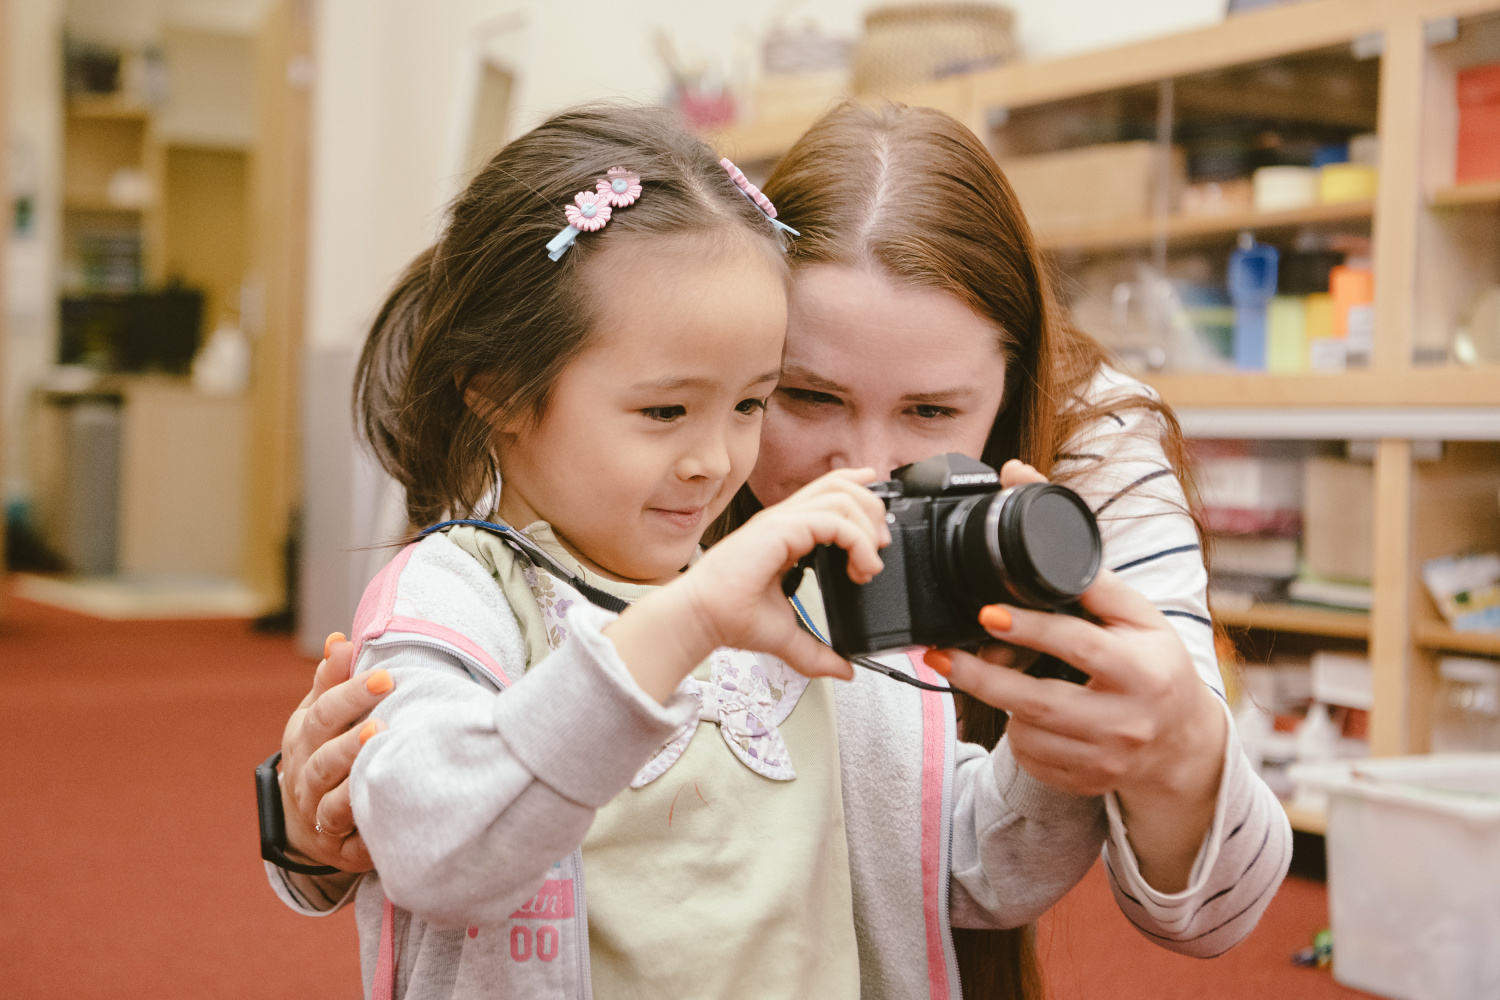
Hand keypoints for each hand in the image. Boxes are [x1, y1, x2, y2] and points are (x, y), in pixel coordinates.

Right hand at [278, 633, 393, 870]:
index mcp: (304, 738)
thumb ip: (332, 680)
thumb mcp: (320, 715)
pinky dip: (366, 829)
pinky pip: (352, 841)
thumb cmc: (322, 751)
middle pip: (324, 756)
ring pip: (332, 800)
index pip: (322, 714)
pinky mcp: (341, 847)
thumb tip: (341, 641)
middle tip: (382, 722)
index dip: (350, 694)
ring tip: (381, 756)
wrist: (304, 821)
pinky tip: (388, 811)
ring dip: (355, 781)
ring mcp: (318, 814)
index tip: (385, 677)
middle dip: (351, 739)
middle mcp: (306, 776)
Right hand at [606, 469, 887, 699]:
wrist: (703, 618)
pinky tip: (861, 568)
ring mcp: (781, 521)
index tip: (877, 516)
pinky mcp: (780, 530)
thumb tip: (844, 669)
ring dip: (867, 527)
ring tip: (871, 562)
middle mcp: (783, 520)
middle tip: (880, 547)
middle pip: (839, 486)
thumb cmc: (730, 617)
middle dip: (871, 512)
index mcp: (784, 533)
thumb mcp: (787, 634)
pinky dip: (857, 542)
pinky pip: (833, 521)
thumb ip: (817, 651)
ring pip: (840, 497)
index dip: (857, 492)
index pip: (826, 493)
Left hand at [926, 559, 1226, 892]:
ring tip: (1001, 681)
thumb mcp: (1145, 621)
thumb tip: (1052, 561)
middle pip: (1039, 703)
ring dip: (1001, 704)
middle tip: (942, 655)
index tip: (988, 614)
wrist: (1181, 740)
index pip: (1079, 646)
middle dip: (982, 677)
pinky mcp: (1088, 782)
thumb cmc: (1156, 668)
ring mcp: (1107, 760)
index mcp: (1143, 673)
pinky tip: (1026, 716)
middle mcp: (1127, 722)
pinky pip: (1031, 761)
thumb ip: (1103, 590)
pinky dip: (1018, 736)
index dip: (1031, 628)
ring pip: (1028, 735)